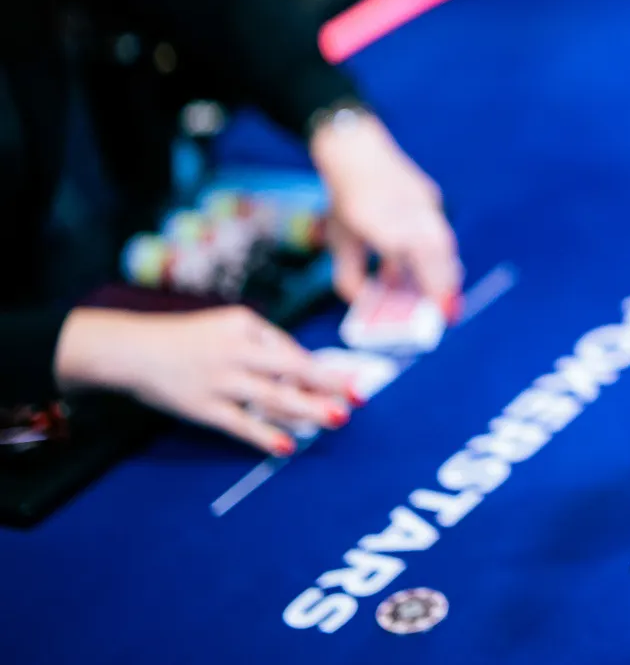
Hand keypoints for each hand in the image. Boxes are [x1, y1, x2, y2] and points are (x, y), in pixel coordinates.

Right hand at [55, 305, 355, 454]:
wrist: (131, 349)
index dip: (320, 371)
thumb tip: (299, 368)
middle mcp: (237, 350)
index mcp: (246, 324)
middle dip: (329, 383)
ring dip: (308, 409)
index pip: (291, 351)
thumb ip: (260, 343)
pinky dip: (264, 435)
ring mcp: (220, 379)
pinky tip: (287, 446)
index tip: (348, 383)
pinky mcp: (203, 406)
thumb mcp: (226, 325)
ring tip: (336, 419)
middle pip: (292, 368)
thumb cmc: (185, 338)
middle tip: (358, 396)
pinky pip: (240, 423)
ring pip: (273, 396)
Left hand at [310, 111, 461, 310]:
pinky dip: (434, 252)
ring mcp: (425, 203)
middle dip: (444, 284)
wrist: (354, 149)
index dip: (436, 290)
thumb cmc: (345, 199)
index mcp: (389, 226)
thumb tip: (364, 301)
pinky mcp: (429, 197)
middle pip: (440, 255)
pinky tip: (421, 264)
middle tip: (444, 308)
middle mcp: (413, 213)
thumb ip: (351, 276)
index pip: (422, 265)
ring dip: (441, 269)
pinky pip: (437, 230)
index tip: (443, 311)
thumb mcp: (341, 242)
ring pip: (443, 243)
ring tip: (434, 290)